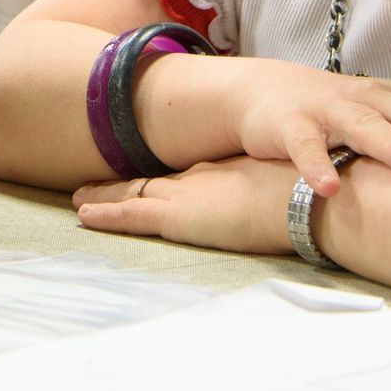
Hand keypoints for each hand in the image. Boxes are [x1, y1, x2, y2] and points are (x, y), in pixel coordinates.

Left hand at [73, 157, 297, 254]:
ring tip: (79, 198)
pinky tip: (84, 214)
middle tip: (97, 183)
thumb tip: (293, 202)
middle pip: (153, 180)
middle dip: (125, 182)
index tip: (150, 177)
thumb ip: (279, 196)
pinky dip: (106, 214)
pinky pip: (130, 215)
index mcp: (225, 174)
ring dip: (105, 196)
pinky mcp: (177, 217)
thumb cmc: (310, 196)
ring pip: (134, 194)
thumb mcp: (290, 190)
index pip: (185, 176)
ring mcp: (186, 196)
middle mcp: (199, 180)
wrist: (308, 197)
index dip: (164, 178)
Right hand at [218, 59, 390, 196]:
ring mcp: (326, 111)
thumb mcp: (372, 115)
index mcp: (385, 99)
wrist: (259, 92)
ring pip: (361, 125)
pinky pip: (305, 148)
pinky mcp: (290, 126)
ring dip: (388, 142)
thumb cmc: (329, 112)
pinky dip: (317, 166)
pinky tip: (329, 189)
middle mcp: (362, 99)